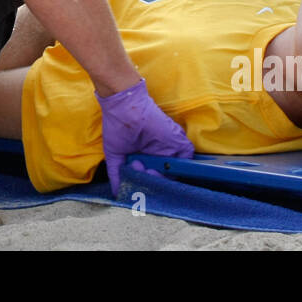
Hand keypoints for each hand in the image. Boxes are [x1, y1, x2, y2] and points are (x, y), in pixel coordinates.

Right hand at [96, 78, 192, 196]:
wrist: (123, 107)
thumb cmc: (116, 126)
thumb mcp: (115, 156)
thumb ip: (117, 175)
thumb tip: (116, 193)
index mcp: (147, 157)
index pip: (153, 178)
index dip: (145, 183)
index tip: (134, 180)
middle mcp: (160, 155)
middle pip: (163, 179)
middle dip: (150, 181)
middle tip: (136, 169)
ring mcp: (170, 150)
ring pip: (173, 174)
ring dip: (159, 178)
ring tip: (141, 167)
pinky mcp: (179, 144)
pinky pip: (186, 162)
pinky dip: (176, 170)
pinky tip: (157, 169)